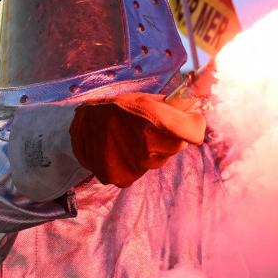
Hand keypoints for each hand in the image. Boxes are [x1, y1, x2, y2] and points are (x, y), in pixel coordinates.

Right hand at [69, 92, 206, 186]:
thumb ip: (173, 106)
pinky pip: (140, 173)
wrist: (78, 125)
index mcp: (152, 117)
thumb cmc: (116, 108)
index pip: (193, 132)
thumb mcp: (143, 98)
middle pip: (177, 147)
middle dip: (168, 137)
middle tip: (148, 128)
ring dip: (150, 152)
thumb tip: (200, 105)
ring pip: (157, 162)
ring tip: (130, 139)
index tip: (190, 121)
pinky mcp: (120, 178)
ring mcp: (133, 164)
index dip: (194, 125)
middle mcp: (144, 143)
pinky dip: (133, 164)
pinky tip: (120, 152)